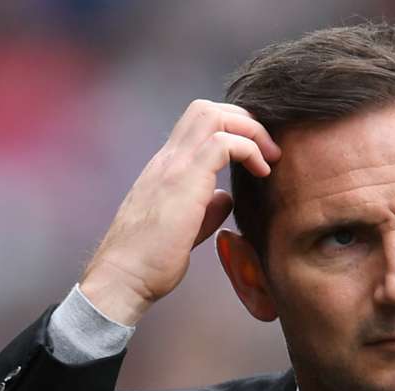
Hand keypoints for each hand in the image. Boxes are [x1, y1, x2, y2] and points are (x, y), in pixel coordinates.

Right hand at [80, 99, 280, 324]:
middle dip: (246, 121)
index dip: (233, 129)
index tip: (257, 154)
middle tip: (269, 149)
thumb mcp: (186, 227)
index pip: (198, 125)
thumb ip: (206, 208)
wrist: (124, 277)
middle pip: (207, 109)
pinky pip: (223, 143)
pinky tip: (261, 173)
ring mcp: (173, 166)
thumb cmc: (150, 261)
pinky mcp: (183, 180)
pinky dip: (249, 149)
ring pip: (214, 116)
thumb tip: (225, 197)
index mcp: (167, 168)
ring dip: (250, 131)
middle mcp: (168, 159)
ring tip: (270, 158)